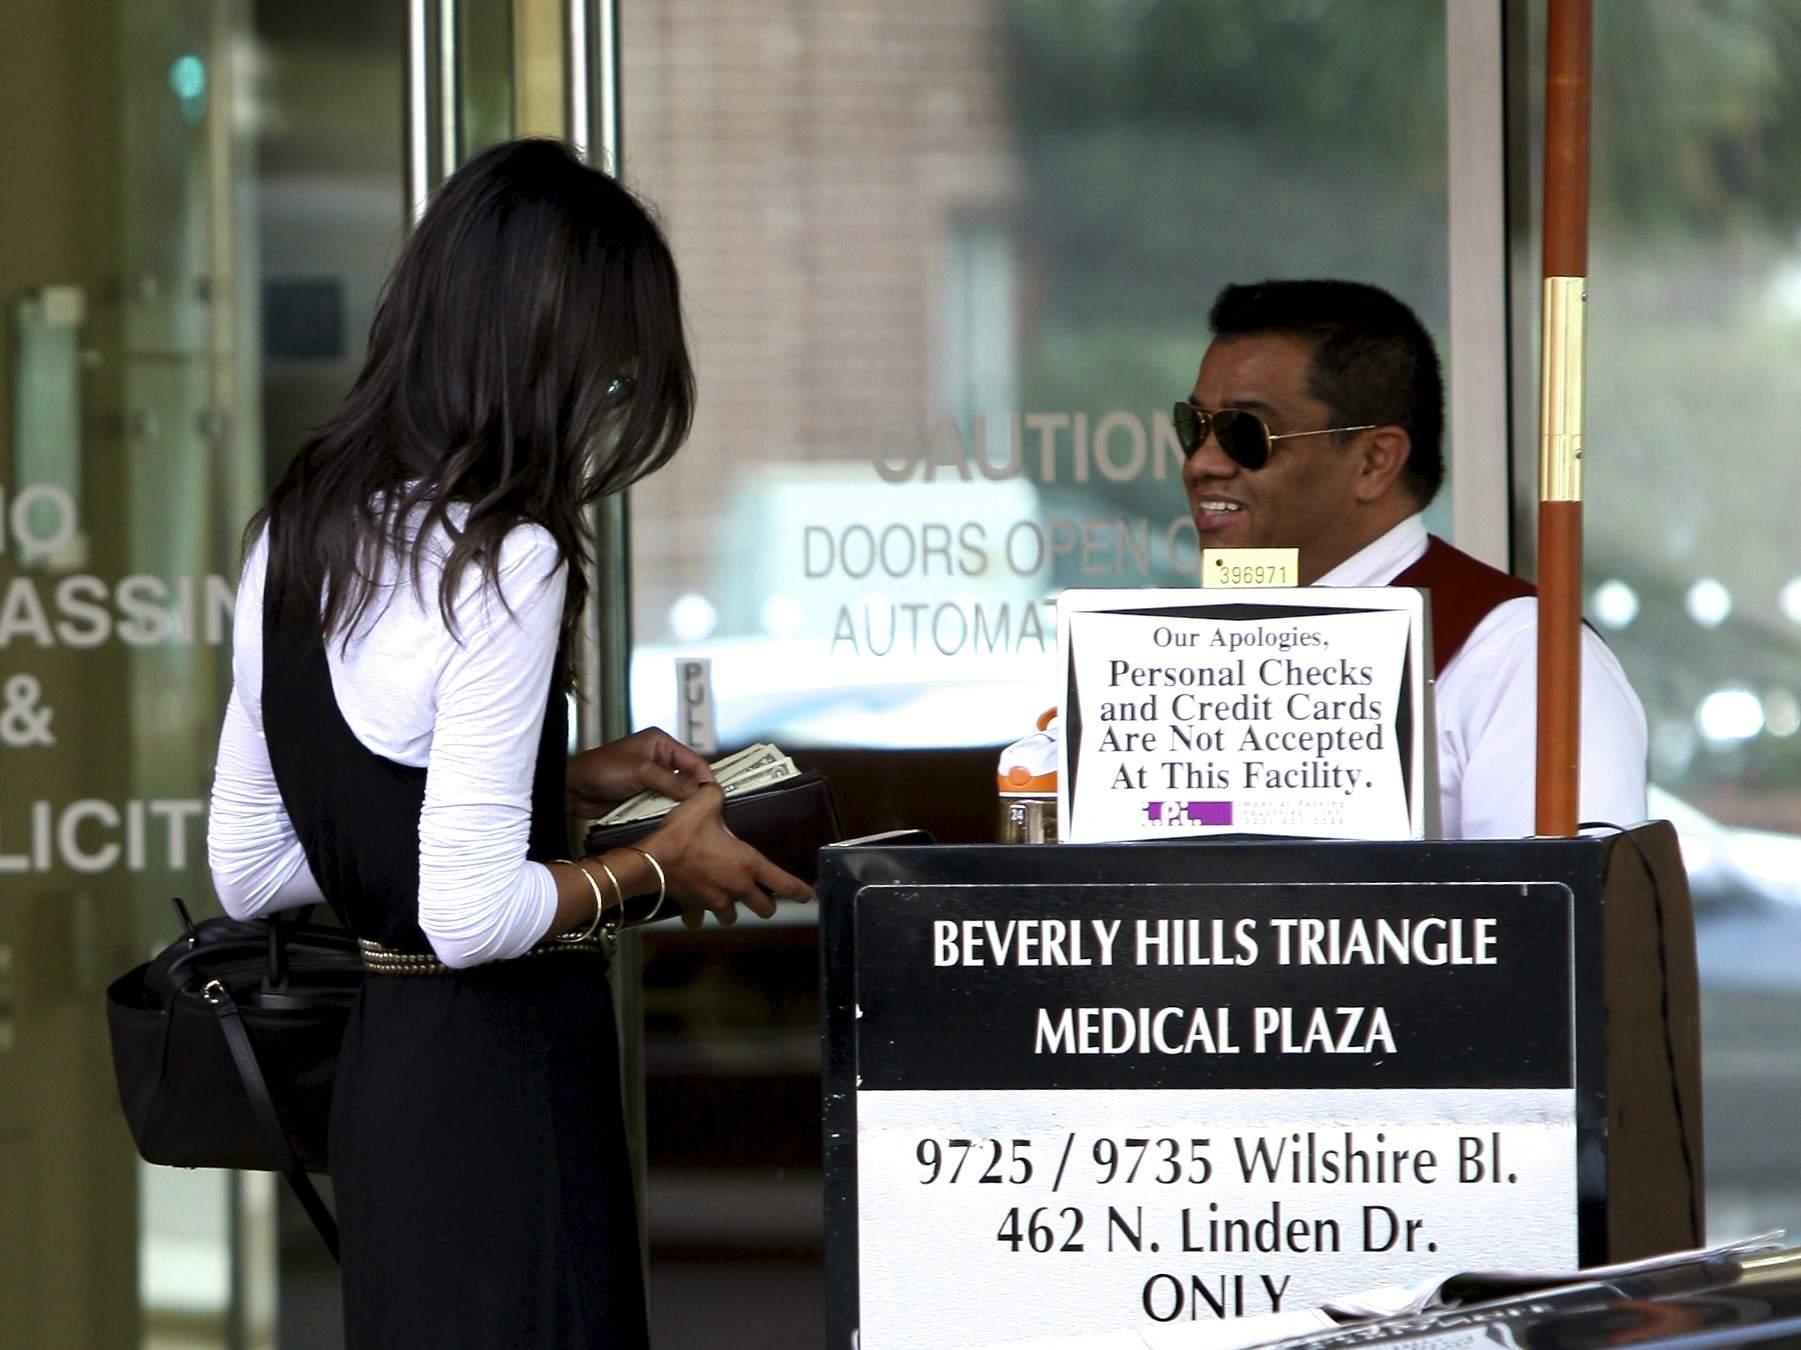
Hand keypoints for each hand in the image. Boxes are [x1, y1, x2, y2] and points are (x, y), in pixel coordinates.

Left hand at [566, 727, 712, 817]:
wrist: (572, 788)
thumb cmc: (602, 770)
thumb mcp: (641, 772)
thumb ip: (671, 782)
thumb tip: (698, 792)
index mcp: (660, 743)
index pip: (693, 760)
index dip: (705, 777)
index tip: (715, 797)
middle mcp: (659, 758)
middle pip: (687, 777)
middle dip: (694, 793)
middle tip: (706, 811)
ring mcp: (651, 777)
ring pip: (676, 793)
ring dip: (680, 804)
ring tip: (691, 818)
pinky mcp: (643, 794)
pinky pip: (663, 803)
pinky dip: (668, 811)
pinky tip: (674, 821)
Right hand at [643, 783, 813, 928]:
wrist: (651, 861)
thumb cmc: (683, 833)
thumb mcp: (704, 803)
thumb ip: (715, 794)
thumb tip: (714, 787)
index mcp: (748, 864)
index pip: (783, 883)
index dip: (800, 891)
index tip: (808, 896)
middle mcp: (737, 887)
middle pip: (764, 908)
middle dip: (766, 905)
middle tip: (761, 896)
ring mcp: (716, 901)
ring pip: (733, 917)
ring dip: (732, 911)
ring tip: (726, 899)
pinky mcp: (695, 908)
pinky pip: (700, 919)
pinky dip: (699, 915)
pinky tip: (696, 906)